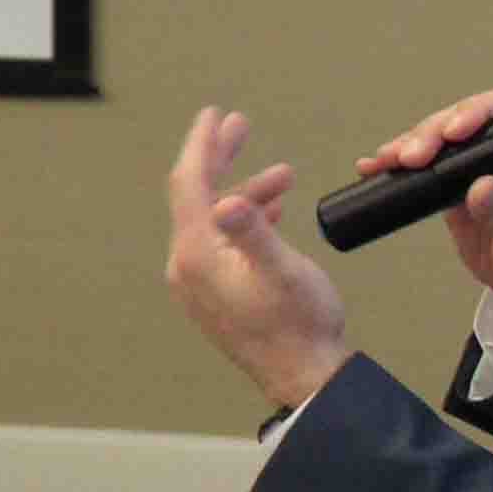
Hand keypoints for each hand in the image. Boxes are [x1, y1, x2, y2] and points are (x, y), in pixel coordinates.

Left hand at [163, 105, 352, 409]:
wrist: (304, 378)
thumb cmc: (298, 327)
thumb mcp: (282, 272)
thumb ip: (253, 233)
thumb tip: (227, 202)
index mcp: (197, 254)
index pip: (189, 183)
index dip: (202, 143)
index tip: (215, 113)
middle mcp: (188, 266)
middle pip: (197, 195)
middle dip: (220, 157)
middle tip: (241, 124)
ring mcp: (200, 282)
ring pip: (215, 219)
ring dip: (246, 191)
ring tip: (284, 174)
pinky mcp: (216, 294)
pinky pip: (223, 242)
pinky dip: (246, 219)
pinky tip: (274, 211)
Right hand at [349, 87, 492, 316]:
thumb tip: (480, 187)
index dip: (479, 112)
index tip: (455, 131)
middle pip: (462, 119)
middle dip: (432, 132)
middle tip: (410, 158)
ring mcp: (473, 163)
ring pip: (436, 137)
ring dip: (409, 145)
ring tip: (384, 162)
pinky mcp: (449, 180)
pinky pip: (420, 166)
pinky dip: (395, 165)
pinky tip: (373, 167)